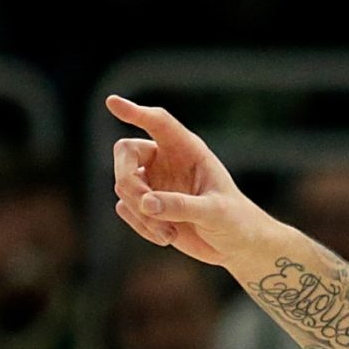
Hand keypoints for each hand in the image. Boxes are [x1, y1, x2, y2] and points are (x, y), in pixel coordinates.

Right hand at [106, 97, 266, 268]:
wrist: (235, 246)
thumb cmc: (235, 221)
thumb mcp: (215, 212)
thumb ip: (182, 206)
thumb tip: (146, 203)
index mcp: (187, 150)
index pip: (158, 123)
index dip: (136, 112)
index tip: (113, 102)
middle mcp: (165, 160)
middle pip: (125, 152)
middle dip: (128, 179)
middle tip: (145, 205)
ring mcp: (153, 182)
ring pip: (123, 186)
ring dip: (141, 213)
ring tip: (169, 233)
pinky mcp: (146, 205)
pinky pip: (125, 209)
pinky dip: (140, 226)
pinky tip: (166, 237)